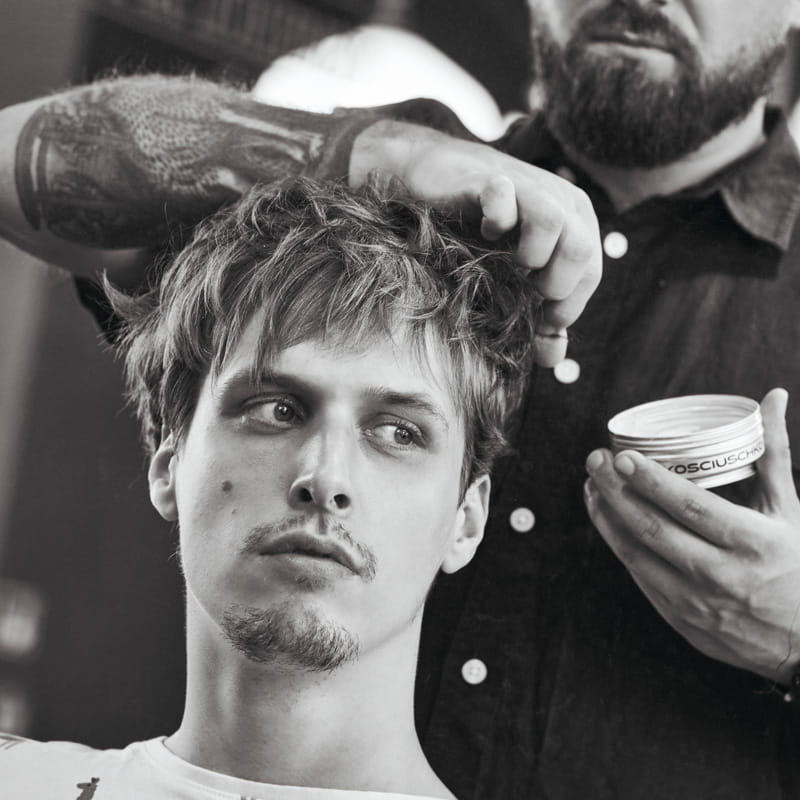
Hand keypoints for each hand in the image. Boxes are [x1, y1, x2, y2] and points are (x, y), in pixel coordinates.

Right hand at [351, 121, 601, 366]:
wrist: (434, 187)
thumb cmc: (478, 236)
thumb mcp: (514, 283)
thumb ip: (538, 320)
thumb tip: (555, 361)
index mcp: (577, 225)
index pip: (591, 275)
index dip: (566, 306)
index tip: (535, 319)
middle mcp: (560, 202)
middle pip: (582, 251)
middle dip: (554, 285)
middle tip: (524, 291)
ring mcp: (527, 187)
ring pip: (554, 221)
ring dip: (531, 255)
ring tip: (509, 262)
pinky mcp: (491, 179)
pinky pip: (506, 197)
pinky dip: (496, 220)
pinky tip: (485, 229)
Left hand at [584, 388, 799, 682]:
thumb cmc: (796, 564)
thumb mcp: (790, 509)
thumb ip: (774, 453)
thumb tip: (772, 397)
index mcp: (753, 543)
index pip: (691, 507)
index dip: (652, 481)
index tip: (622, 456)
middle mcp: (722, 576)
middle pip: (653, 528)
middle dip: (615, 491)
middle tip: (594, 460)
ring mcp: (697, 603)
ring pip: (636, 555)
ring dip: (607, 518)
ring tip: (591, 486)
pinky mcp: (681, 620)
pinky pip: (639, 578)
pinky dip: (619, 546)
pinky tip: (607, 521)